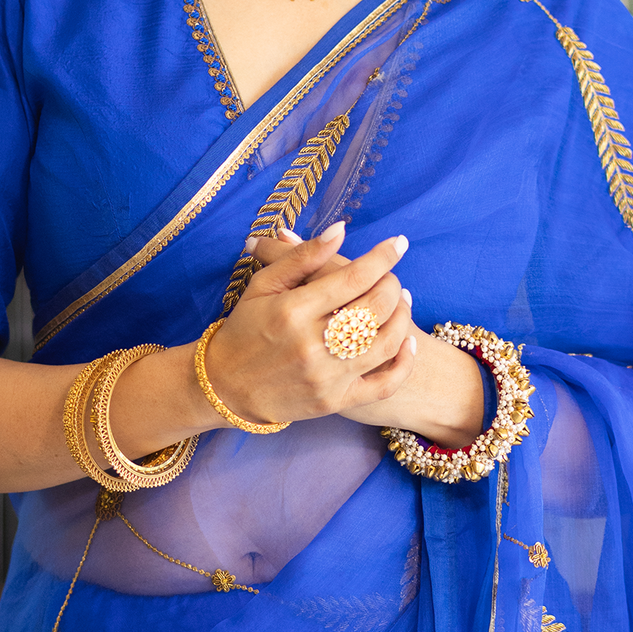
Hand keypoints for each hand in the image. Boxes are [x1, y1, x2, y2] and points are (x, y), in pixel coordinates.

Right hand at [241, 225, 485, 448]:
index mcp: (293, 310)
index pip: (352, 277)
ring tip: (400, 299)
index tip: (398, 243)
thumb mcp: (263, 285)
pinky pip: (384, 384)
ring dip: (402, 316)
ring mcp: (326, 377)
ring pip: (386, 343)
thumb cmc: (244, 329)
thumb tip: (340, 229)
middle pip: (374, 308)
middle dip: (392, 284)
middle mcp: (312, 345)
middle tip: (390, 275)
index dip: (382, 257)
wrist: (225, 387)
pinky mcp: (335, 402)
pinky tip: (407, 341)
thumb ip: (301, 256)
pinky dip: (403, 362)